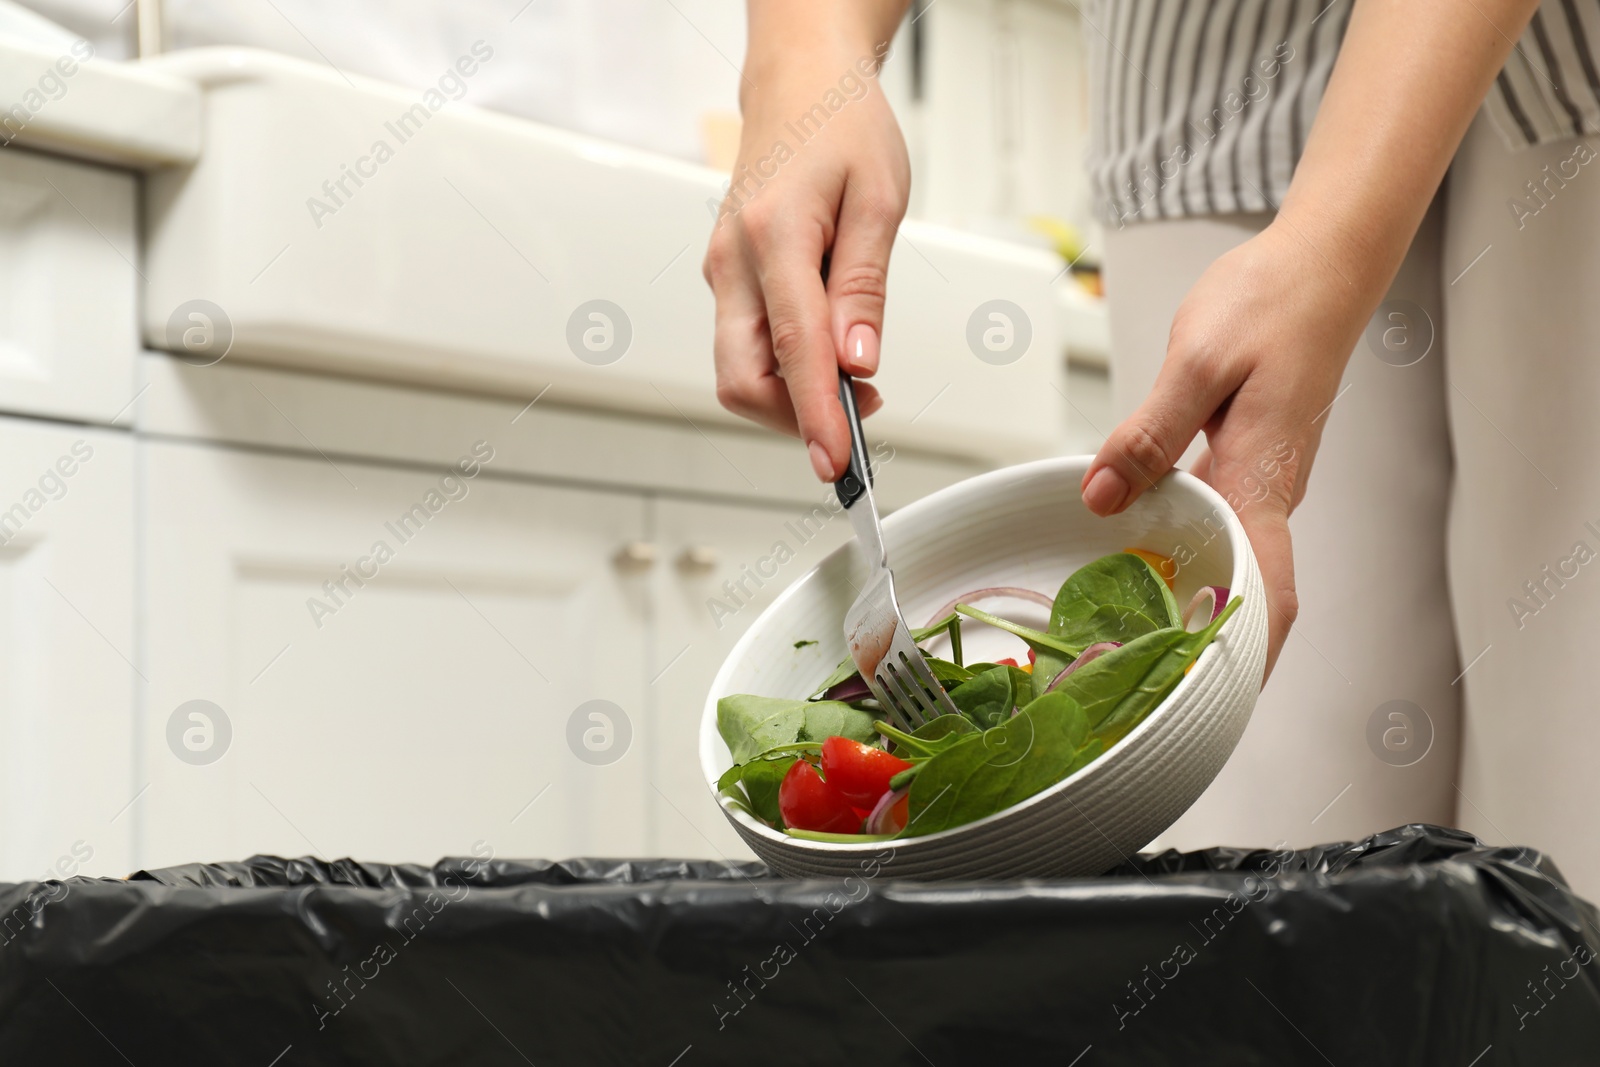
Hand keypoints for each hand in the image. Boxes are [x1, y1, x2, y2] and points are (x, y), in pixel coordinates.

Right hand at [702, 37, 909, 481]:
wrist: (799, 83)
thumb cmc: (841, 126)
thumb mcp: (878, 201)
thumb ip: (863, 288)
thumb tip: (859, 362)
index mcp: (771, 238)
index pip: (793, 352)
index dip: (816, 416)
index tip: (838, 462)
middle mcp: (732, 262)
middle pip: (742, 380)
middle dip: (795, 418)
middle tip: (859, 424)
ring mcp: (723, 272)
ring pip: (740, 370)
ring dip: (791, 396)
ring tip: (857, 383)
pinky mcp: (728, 278)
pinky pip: (746, 344)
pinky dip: (785, 368)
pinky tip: (828, 353)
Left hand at [1080, 221, 1377, 679]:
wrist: (1320, 263)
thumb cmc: (1270, 302)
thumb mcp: (1195, 360)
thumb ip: (1148, 433)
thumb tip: (1101, 497)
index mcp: (1262, 475)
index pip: (1265, 586)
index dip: (1247, 651)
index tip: (1216, 700)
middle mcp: (1270, 488)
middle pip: (1245, 586)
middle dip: (1208, 642)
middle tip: (1141, 681)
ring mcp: (1263, 477)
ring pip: (1228, 554)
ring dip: (1192, 598)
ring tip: (1129, 637)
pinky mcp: (1250, 459)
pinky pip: (1218, 520)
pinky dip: (1185, 548)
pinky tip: (1137, 552)